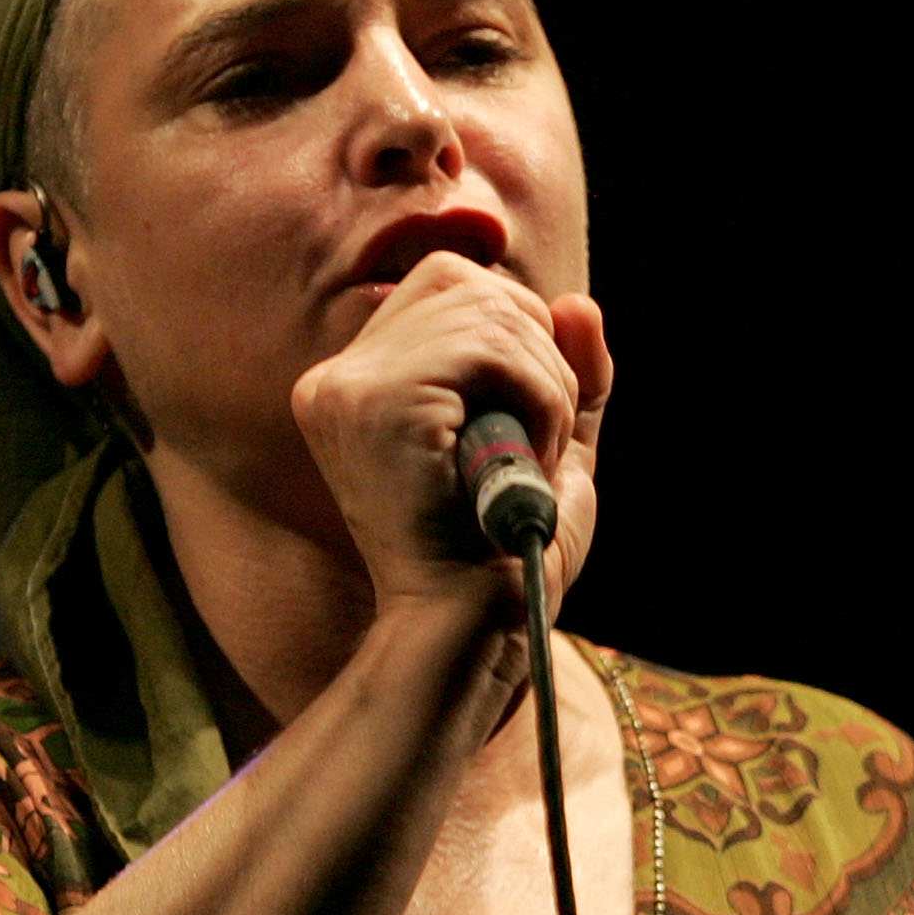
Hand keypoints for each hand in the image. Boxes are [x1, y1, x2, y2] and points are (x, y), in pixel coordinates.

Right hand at [290, 250, 612, 620]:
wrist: (477, 629)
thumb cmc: (507, 557)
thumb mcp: (546, 449)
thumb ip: (564, 375)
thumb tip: (577, 303)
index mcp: (357, 385)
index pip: (448, 286)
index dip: (516, 333)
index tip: (530, 419)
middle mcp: (336, 378)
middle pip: (469, 285)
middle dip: (539, 355)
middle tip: (542, 444)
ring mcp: (348, 387)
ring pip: (490, 313)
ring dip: (547, 385)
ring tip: (534, 459)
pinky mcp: (376, 403)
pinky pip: (492, 348)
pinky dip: (540, 398)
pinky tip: (528, 459)